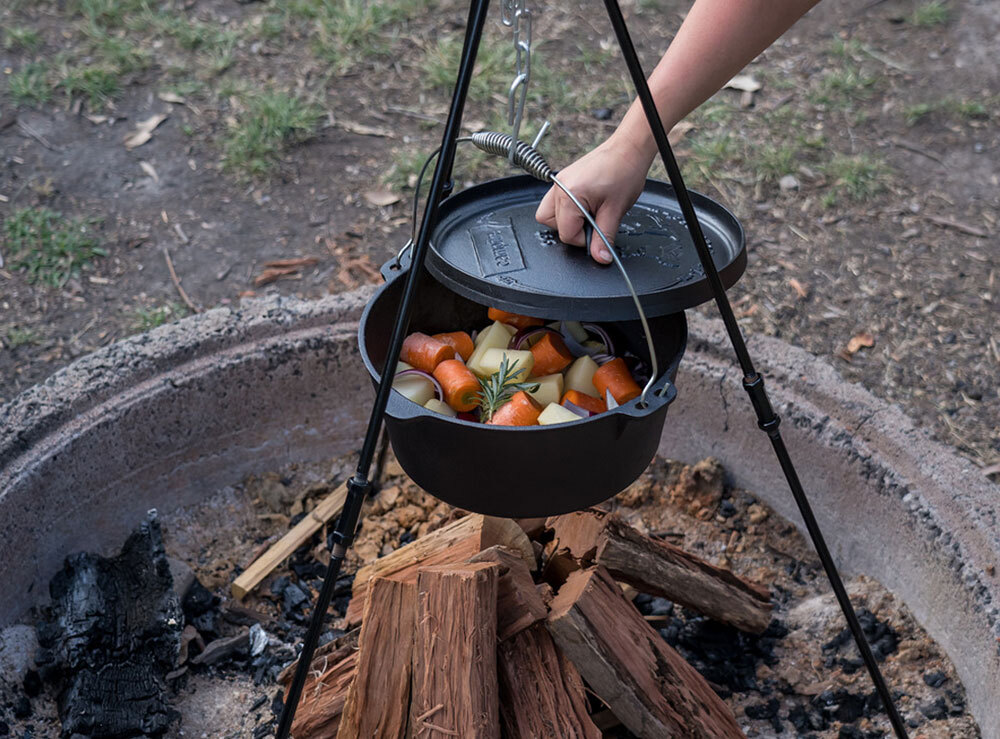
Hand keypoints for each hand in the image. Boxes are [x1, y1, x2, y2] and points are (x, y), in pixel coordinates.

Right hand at [535, 134, 652, 263]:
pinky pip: (556, 201)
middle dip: (572, 229)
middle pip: (552, 225)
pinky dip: (569, 209)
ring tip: (589, 213)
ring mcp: (559, 182)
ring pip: (549, 214)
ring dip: (567, 220)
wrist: (628, 149)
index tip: (598, 232)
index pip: (566, 233)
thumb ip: (604, 238)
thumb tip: (599, 257)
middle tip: (593, 222)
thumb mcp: (615, 211)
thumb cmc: (624, 172)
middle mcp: (559, 187)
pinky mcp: (564, 179)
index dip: (583, 239)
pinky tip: (586, 205)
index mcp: (569, 195)